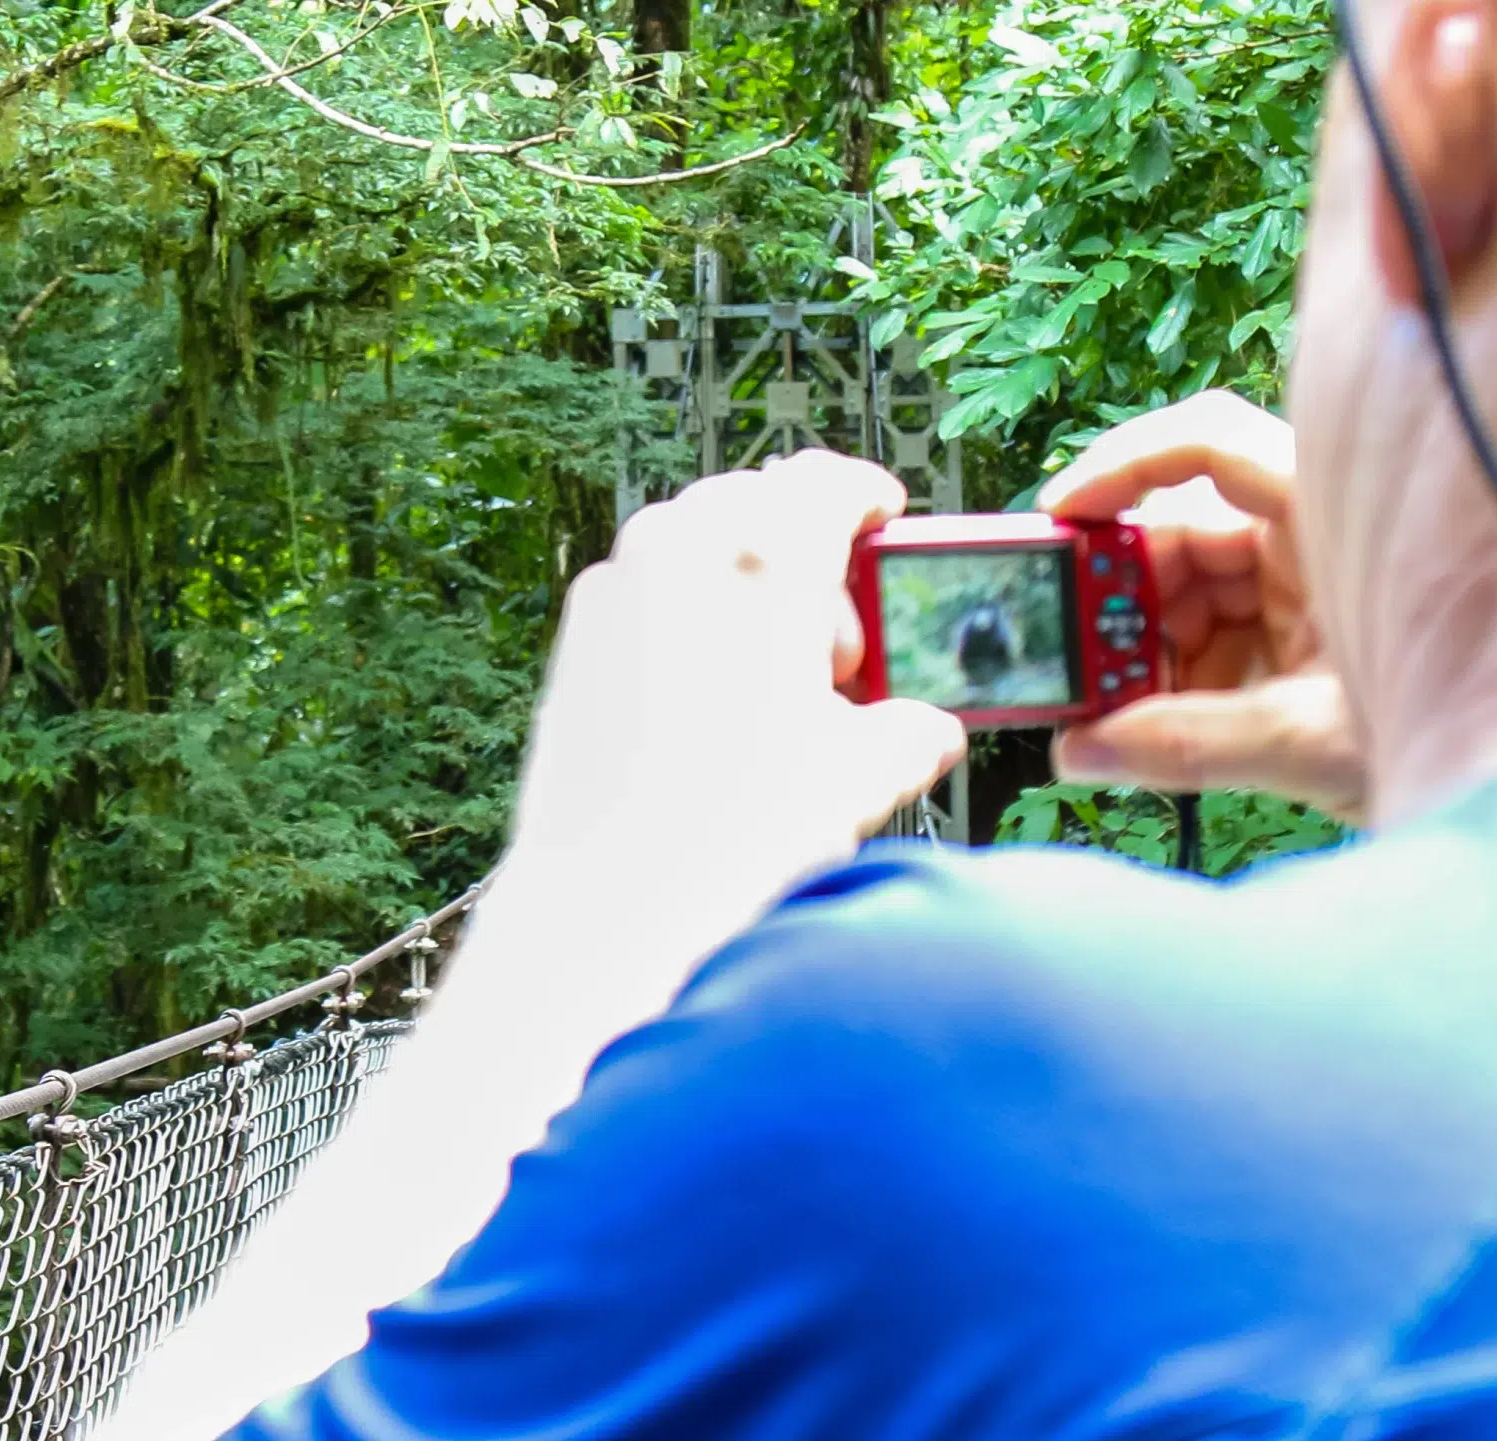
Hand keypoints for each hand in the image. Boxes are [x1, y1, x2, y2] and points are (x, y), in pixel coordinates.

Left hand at [502, 451, 963, 974]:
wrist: (608, 904)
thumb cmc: (734, 837)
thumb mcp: (859, 777)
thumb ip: (907, 733)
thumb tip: (924, 730)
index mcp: (766, 559)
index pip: (826, 481)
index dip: (865, 496)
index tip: (882, 522)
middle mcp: (680, 552)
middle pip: (755, 504)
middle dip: (801, 551)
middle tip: (833, 644)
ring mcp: (614, 591)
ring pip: (689, 543)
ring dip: (737, 582)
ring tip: (770, 680)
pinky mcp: (571, 642)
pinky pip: (641, 593)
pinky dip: (682, 618)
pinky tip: (705, 703)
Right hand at [1038, 391, 1366, 817]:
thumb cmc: (1464, 737)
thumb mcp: (1311, 744)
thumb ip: (1187, 746)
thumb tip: (1081, 748)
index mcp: (1328, 521)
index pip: (1212, 447)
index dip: (1124, 467)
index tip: (1059, 516)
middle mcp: (1306, 544)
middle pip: (1176, 534)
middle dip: (1112, 594)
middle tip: (1061, 652)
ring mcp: (1293, 595)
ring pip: (1176, 597)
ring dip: (1129, 651)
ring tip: (1097, 711)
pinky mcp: (1282, 646)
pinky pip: (1197, 645)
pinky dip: (1157, 684)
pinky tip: (1134, 726)